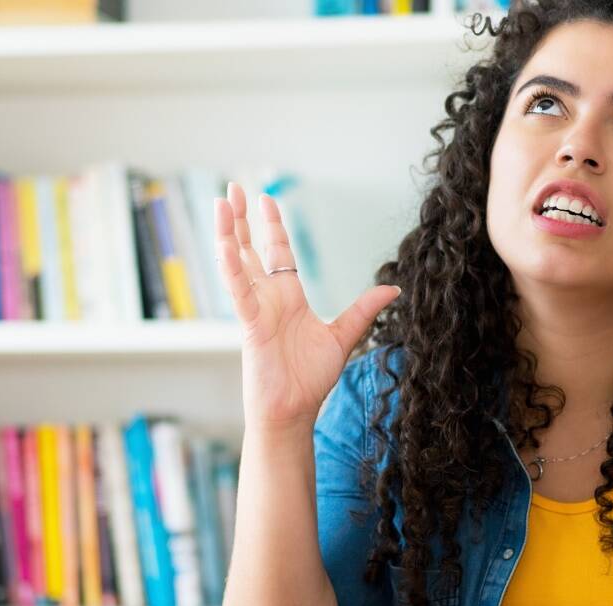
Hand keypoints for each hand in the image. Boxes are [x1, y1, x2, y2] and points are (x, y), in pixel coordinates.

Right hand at [214, 182, 401, 430]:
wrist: (294, 410)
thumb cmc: (310, 379)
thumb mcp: (343, 337)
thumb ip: (364, 310)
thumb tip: (393, 289)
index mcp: (288, 298)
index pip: (277, 253)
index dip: (271, 227)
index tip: (265, 200)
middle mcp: (268, 299)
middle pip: (250, 250)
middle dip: (241, 220)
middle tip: (230, 189)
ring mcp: (256, 310)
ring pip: (237, 264)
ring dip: (228, 234)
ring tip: (220, 203)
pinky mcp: (251, 325)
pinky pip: (239, 292)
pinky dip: (231, 269)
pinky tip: (224, 245)